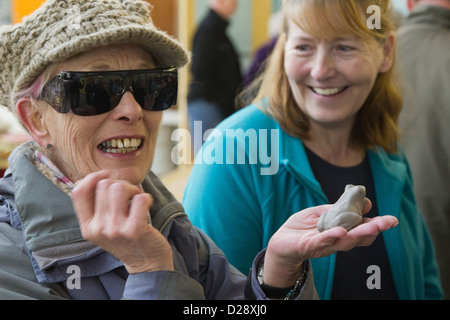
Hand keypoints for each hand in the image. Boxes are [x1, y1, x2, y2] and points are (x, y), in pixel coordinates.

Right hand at [70, 170, 173, 273]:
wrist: (147, 264)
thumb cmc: (127, 240)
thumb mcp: (104, 228)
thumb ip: (98, 207)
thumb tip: (101, 176)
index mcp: (87, 227)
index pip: (78, 192)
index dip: (92, 177)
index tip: (106, 175)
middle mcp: (98, 229)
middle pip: (104, 185)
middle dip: (120, 184)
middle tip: (130, 195)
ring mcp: (115, 230)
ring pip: (119, 188)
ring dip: (133, 189)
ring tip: (137, 199)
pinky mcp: (135, 229)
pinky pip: (140, 198)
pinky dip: (147, 197)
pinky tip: (147, 205)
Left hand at [263, 200, 397, 286]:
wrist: (281, 242)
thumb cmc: (303, 227)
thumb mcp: (323, 213)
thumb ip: (341, 208)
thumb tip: (364, 200)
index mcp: (342, 231)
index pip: (363, 229)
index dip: (377, 224)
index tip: (391, 219)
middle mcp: (337, 241)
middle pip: (359, 237)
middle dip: (374, 229)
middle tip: (389, 222)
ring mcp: (324, 245)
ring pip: (344, 241)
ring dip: (359, 233)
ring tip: (373, 227)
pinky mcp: (308, 246)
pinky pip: (321, 242)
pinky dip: (332, 236)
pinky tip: (340, 231)